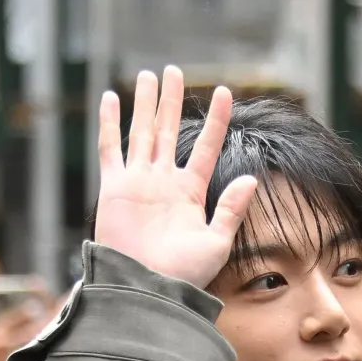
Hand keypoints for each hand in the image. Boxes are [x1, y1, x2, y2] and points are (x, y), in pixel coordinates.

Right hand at [93, 66, 257, 288]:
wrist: (148, 289)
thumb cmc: (184, 274)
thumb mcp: (217, 241)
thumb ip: (231, 208)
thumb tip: (252, 179)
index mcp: (190, 192)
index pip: (207, 146)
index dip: (217, 119)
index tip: (225, 92)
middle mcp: (164, 182)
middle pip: (170, 130)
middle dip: (172, 101)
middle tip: (174, 71)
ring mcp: (138, 182)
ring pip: (142, 131)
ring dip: (146, 103)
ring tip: (149, 75)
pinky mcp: (114, 187)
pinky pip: (111, 149)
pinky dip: (110, 123)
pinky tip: (112, 98)